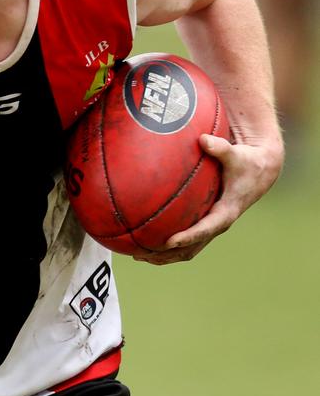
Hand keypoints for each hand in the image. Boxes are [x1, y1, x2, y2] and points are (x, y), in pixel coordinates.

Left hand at [132, 133, 282, 264]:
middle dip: (167, 254)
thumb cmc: (246, 162)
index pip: (205, 230)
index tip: (169, 242)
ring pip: (186, 250)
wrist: (259, 172)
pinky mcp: (204, 223)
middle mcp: (217, 224)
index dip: (188, 237)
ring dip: (163, 256)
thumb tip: (203, 139)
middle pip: (191, 249)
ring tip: (137, 256)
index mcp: (226, 212)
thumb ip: (220, 148)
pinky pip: (184, 241)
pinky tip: (144, 241)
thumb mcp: (236, 155)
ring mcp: (210, 226)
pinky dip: (166, 245)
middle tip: (142, 255)